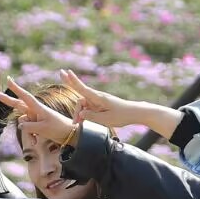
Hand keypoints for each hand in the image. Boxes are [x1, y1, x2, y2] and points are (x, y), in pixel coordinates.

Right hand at [0, 75, 80, 144]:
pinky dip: (31, 137)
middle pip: (18, 105)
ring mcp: (36, 118)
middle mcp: (35, 111)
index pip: (25, 96)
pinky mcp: (37, 125)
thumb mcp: (43, 129)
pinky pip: (28, 130)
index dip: (16, 88)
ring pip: (24, 124)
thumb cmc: (59, 129)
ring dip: (28, 134)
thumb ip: (29, 127)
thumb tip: (20, 125)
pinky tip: (37, 142)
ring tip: (36, 140)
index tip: (9, 79)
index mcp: (38, 108)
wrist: (70, 135)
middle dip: (8, 100)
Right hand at [57, 69, 180, 136]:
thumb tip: (80, 114)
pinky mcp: (98, 105)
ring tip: (81, 127)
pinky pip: (87, 109)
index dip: (73, 81)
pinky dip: (85, 115)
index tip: (66, 72)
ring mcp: (97, 101)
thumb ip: (92, 116)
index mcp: (98, 98)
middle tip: (75, 124)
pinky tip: (82, 123)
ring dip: (81, 116)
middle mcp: (96, 97)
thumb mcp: (106, 119)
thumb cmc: (122, 115)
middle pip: (80, 102)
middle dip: (76, 112)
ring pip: (83, 107)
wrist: (134, 112)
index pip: (82, 88)